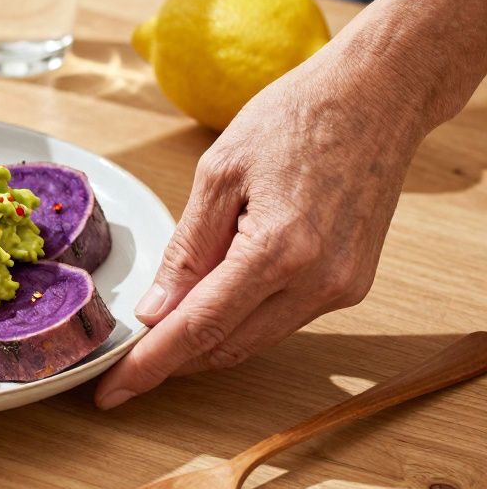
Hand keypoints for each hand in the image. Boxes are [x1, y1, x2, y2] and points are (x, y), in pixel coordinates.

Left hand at [94, 47, 427, 408]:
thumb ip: (187, 250)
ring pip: (255, 339)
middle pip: (227, 346)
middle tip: (124, 366)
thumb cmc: (295, 117)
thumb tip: (156, 311)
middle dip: (170, 361)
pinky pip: (282, 319)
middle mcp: (318, 281)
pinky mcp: (352, 284)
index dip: (149, 366)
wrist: (376, 96)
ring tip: (157, 332)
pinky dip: (240, 319)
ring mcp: (341, 288)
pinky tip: (209, 302)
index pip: (198, 329)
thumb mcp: (218, 174)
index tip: (111, 392)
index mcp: (279, 250)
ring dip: (205, 341)